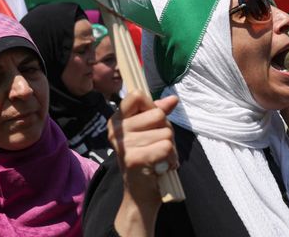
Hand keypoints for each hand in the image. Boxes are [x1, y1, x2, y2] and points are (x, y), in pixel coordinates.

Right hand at [108, 92, 178, 233]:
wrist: (140, 193)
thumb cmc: (148, 157)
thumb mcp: (151, 130)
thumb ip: (159, 112)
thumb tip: (173, 99)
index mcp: (117, 119)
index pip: (137, 95)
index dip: (153, 106)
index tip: (152, 122)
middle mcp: (116, 130)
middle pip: (158, 114)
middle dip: (166, 130)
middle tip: (157, 146)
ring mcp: (123, 144)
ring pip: (166, 132)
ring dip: (170, 148)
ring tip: (159, 158)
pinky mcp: (133, 159)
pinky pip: (166, 147)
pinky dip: (171, 158)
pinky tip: (162, 166)